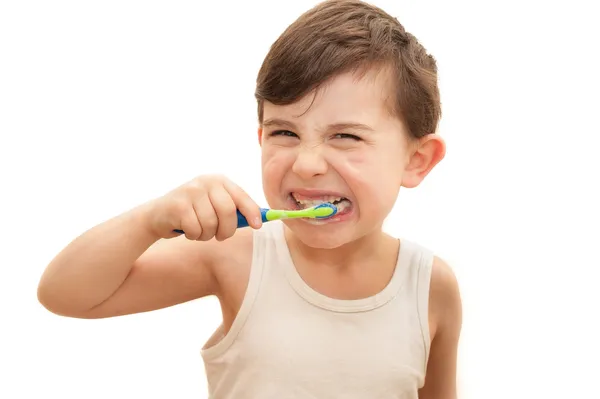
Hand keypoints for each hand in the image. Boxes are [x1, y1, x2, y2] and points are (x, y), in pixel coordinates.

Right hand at [144, 175, 261, 240]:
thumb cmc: (194, 214)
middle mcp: (206, 182)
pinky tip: (186, 229)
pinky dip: (193, 235)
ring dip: (207, 235)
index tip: (257, 226)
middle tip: (220, 236)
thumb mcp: (215, 206)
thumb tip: (260, 220)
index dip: (252, 212)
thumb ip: (235, 210)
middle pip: (228, 212)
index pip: (241, 196)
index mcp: (219, 181)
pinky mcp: (178, 204)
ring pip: (211, 224)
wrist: (158, 215)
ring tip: (199, 231)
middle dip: (226, 230)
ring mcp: (191, 191)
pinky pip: (196, 229)